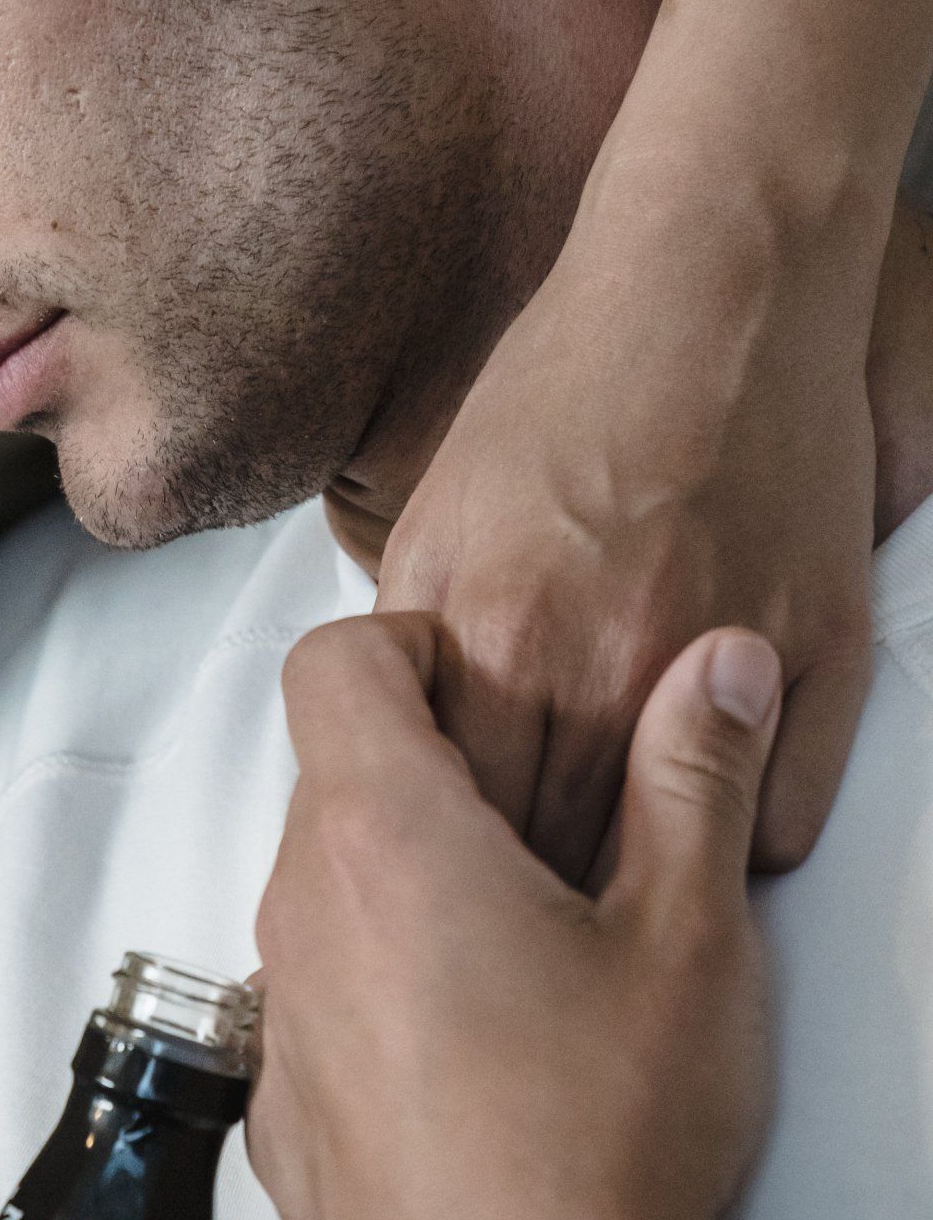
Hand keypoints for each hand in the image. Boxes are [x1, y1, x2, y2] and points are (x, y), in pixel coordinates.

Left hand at [249, 613, 781, 1219]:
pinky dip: (379, 997)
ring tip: (528, 953)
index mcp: (384, 839)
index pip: (333, 662)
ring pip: (321, 895)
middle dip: (428, 776)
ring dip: (403, 890)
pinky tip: (481, 1057)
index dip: (408, 649)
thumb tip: (718, 666)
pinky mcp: (278, 1122)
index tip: (489, 693)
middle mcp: (300, 915)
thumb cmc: (609, 1147)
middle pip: (331, 779)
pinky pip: (314, 1007)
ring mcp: (278, 1025)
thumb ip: (696, 774)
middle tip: (546, 831)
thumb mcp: (691, 937)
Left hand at [374, 168, 876, 881]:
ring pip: (669, 858)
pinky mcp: (824, 658)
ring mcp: (725, 666)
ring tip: (592, 908)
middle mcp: (606, 664)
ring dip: (625, 891)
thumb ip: (420, 646)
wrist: (709, 292)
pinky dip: (741, 847)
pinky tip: (701, 831)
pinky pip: (785, 825)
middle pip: (550, 853)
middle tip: (509, 927)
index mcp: (496, 629)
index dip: (435, 863)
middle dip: (523, 900)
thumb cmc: (567, 390)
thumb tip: (394, 753)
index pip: (442, 816)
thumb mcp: (439, 512)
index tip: (435, 885)